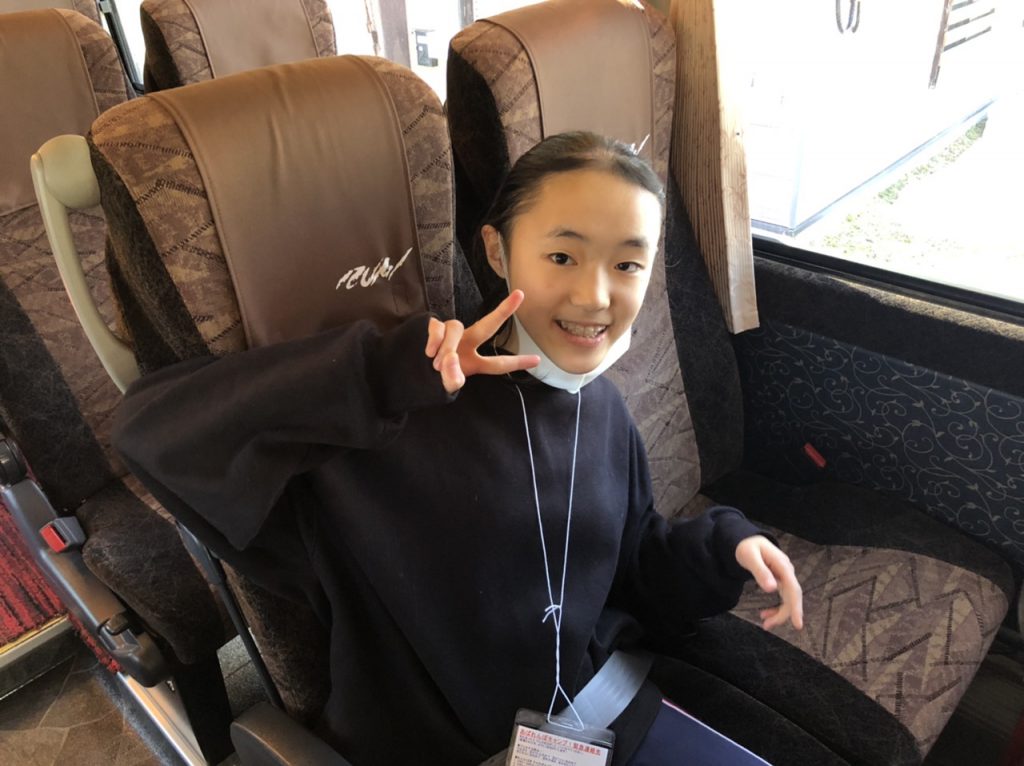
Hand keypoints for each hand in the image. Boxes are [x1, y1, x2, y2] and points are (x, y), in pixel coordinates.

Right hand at [424, 290, 539, 392]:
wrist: (408, 372)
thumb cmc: (430, 378)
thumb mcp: (445, 385)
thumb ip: (451, 379)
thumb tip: (451, 363)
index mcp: (473, 361)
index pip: (497, 362)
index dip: (516, 362)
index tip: (538, 360)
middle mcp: (466, 344)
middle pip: (487, 326)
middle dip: (503, 311)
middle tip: (520, 296)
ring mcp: (450, 334)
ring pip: (455, 328)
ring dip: (447, 347)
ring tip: (437, 363)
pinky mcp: (433, 327)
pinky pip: (437, 328)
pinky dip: (435, 341)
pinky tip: (429, 352)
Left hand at [735, 535, 803, 630]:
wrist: (747, 541)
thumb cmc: (747, 547)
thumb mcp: (750, 557)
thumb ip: (760, 572)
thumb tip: (772, 589)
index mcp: (782, 565)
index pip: (793, 589)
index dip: (796, 607)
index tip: (797, 624)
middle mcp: (787, 572)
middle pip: (792, 597)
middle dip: (783, 614)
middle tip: (767, 626)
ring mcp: (785, 577)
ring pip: (788, 600)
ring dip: (779, 613)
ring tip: (765, 623)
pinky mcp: (781, 581)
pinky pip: (783, 597)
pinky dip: (776, 608)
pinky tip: (766, 614)